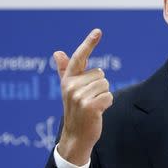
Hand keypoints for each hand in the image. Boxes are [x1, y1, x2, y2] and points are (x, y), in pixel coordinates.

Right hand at [54, 29, 112, 165]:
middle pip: (100, 74)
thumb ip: (65, 70)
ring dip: (104, 96)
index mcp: (68, 79)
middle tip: (89, 100)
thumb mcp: (69, 89)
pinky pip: (109, 96)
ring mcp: (79, 97)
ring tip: (93, 106)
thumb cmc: (75, 110)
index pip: (79, 57)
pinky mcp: (90, 106)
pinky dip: (107, 104)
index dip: (89, 43)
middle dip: (100, 86)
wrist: (76, 136)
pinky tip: (97, 112)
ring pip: (106, 85)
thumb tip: (57, 52)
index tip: (98, 31)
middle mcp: (71, 86)